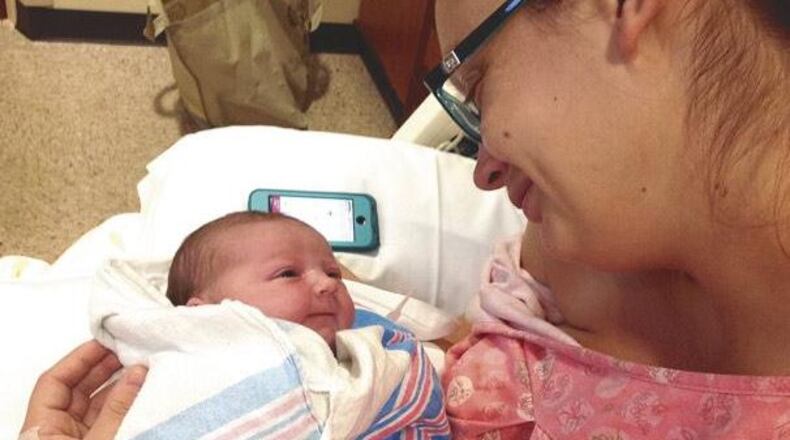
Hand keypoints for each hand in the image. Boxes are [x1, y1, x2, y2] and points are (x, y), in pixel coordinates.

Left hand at [21, 341, 146, 439]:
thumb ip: (117, 409)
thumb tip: (136, 373)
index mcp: (42, 430)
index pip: (53, 382)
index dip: (78, 359)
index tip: (104, 343)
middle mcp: (55, 433)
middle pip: (75, 389)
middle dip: (102, 367)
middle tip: (126, 351)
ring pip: (94, 404)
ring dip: (117, 386)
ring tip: (139, 369)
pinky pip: (106, 419)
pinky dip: (122, 404)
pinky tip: (138, 391)